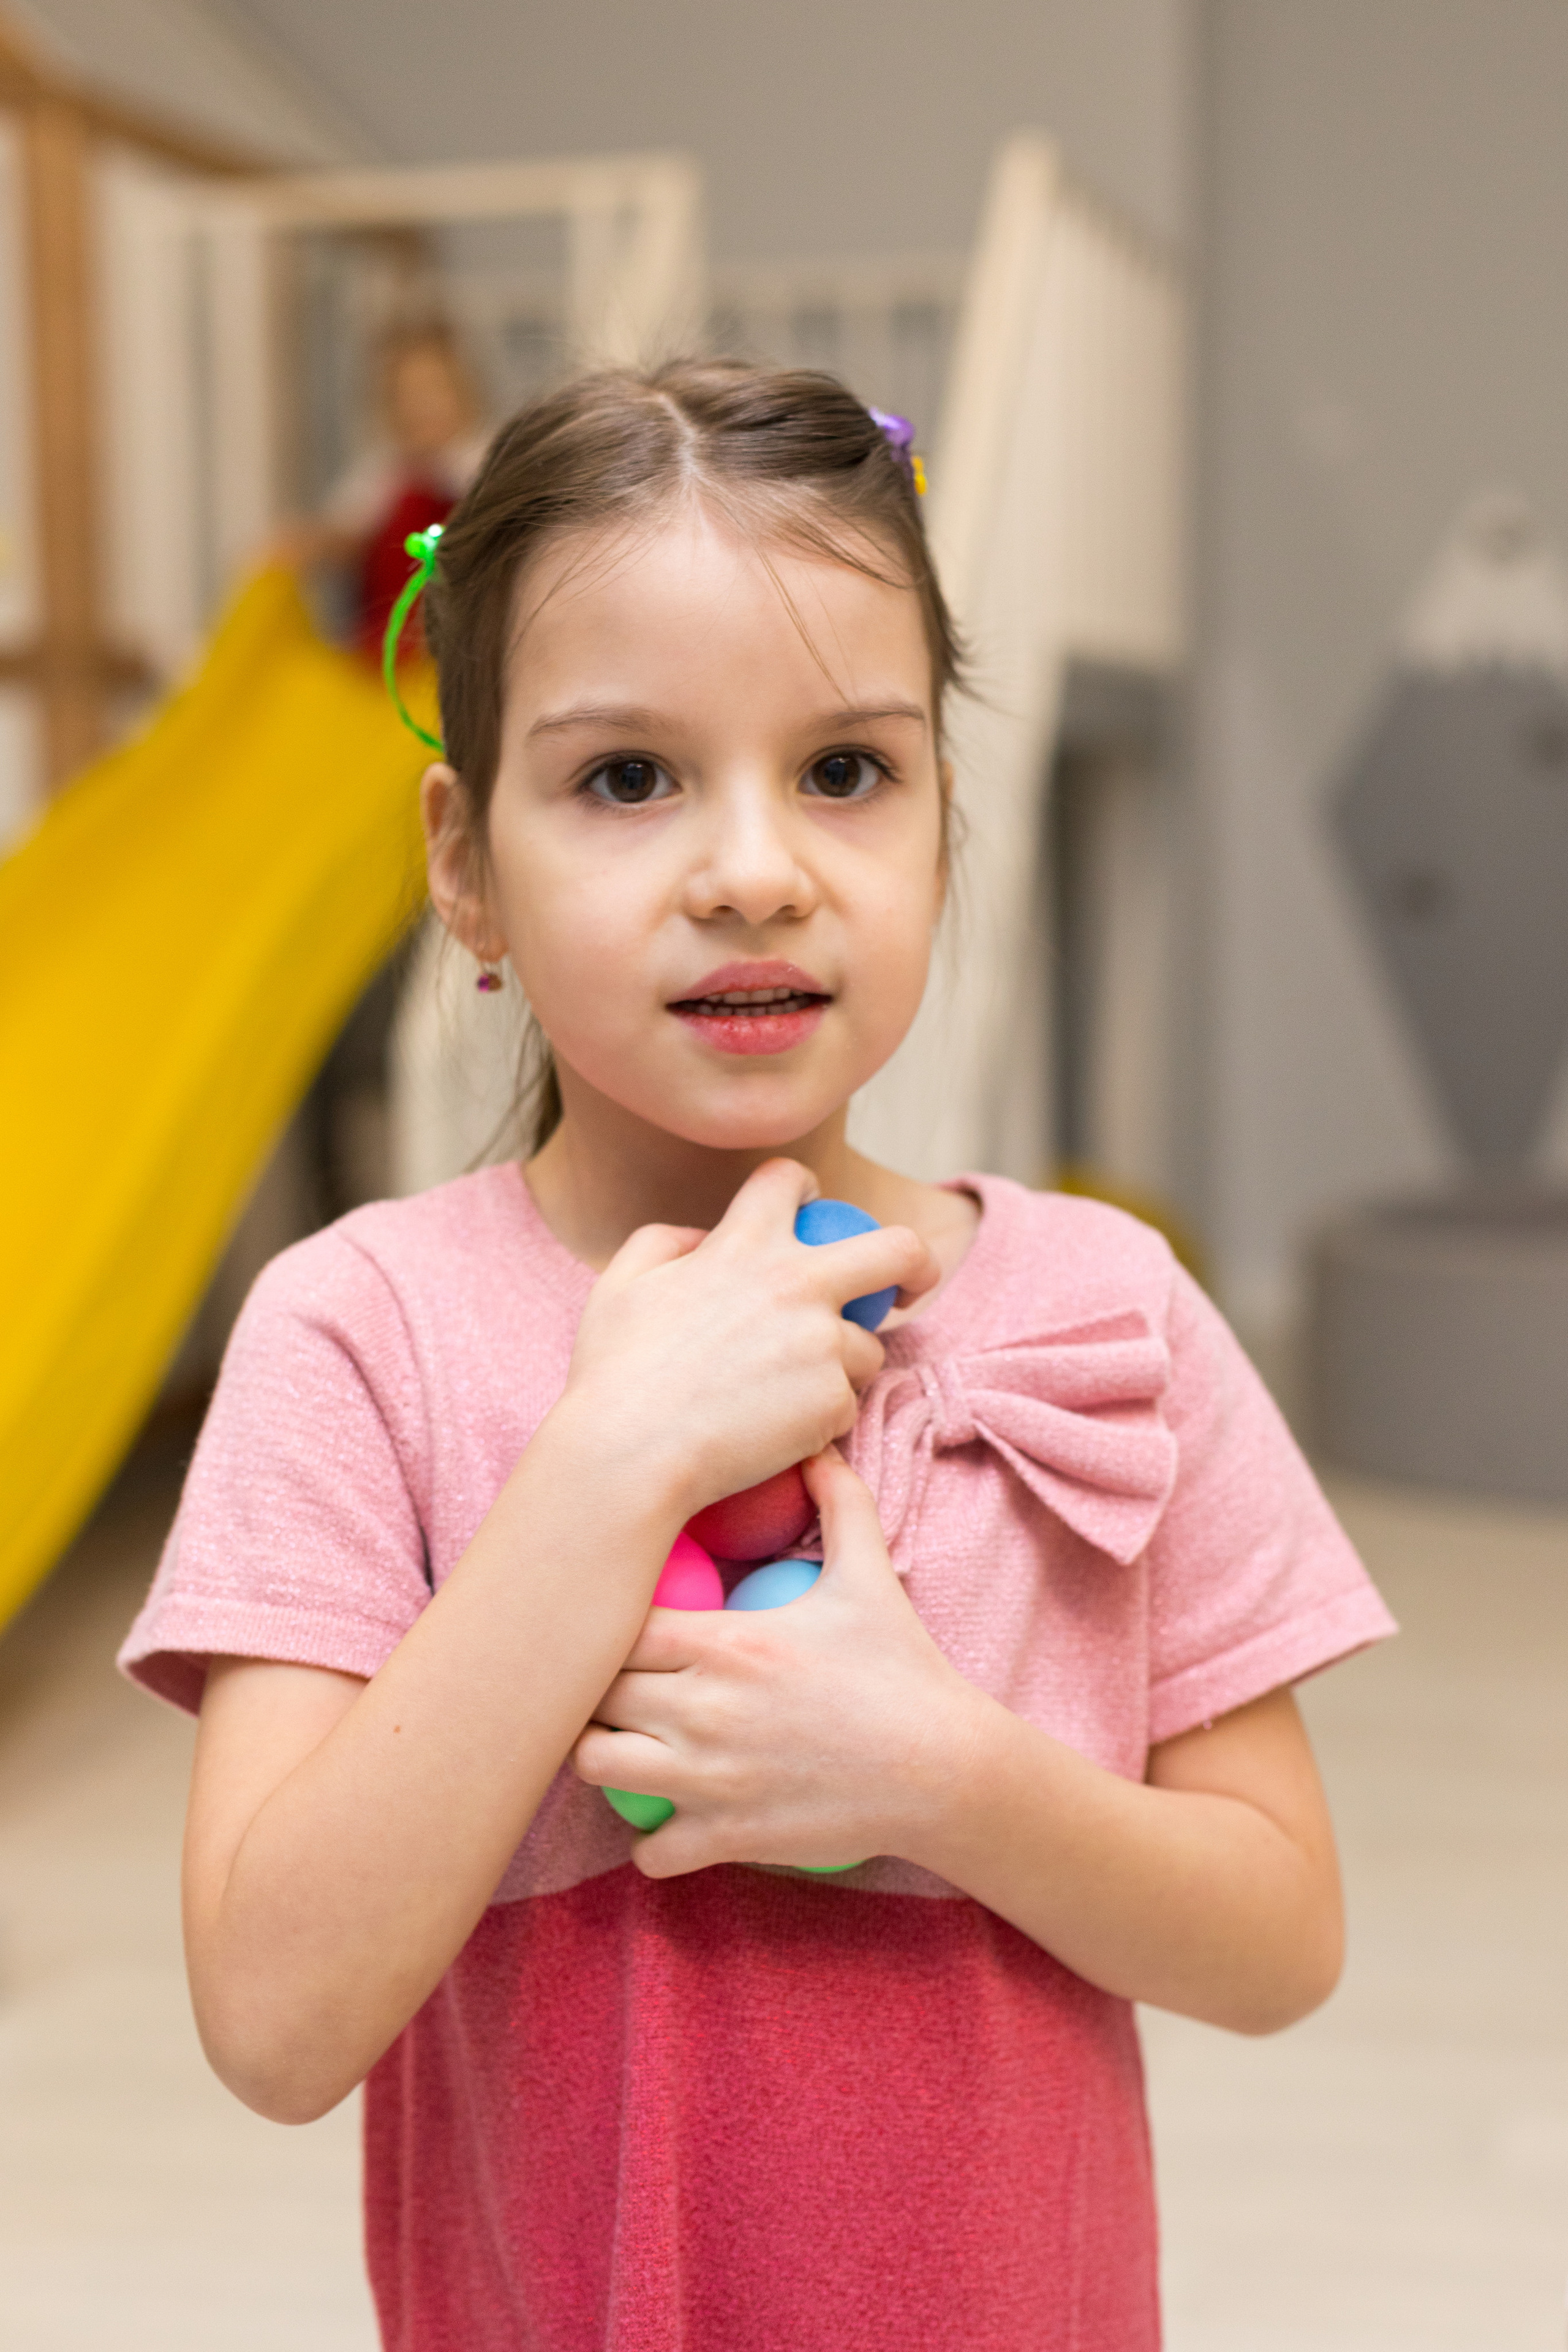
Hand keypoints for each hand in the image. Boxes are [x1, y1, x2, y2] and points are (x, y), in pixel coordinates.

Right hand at [552, 1160, 935, 1521]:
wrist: (629, 1453)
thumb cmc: (614, 1373)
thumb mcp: (621, 1283)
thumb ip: (667, 1241)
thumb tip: (706, 1237)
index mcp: (744, 1245)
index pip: (791, 1180)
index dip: (803, 1187)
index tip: (814, 1212)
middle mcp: (797, 1283)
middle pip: (898, 1248)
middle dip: (916, 1262)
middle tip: (911, 1284)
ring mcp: (822, 1343)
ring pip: (867, 1347)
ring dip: (839, 1366)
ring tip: (783, 1395)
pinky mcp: (833, 1400)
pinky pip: (845, 1404)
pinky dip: (819, 1418)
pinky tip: (773, 1430)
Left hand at [571, 1448, 978, 1873]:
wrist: (946, 1767)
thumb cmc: (902, 1669)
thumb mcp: (869, 1576)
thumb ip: (838, 1504)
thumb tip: (817, 1446)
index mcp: (723, 1641)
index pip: (613, 1628)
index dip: (607, 1631)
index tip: (625, 1634)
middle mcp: (701, 1707)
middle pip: (593, 1694)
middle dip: (597, 1692)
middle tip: (618, 1692)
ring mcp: (707, 1778)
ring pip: (596, 1768)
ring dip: (607, 1760)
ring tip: (632, 1750)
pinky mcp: (725, 1837)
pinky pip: (648, 1852)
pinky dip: (655, 1842)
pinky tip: (676, 1820)